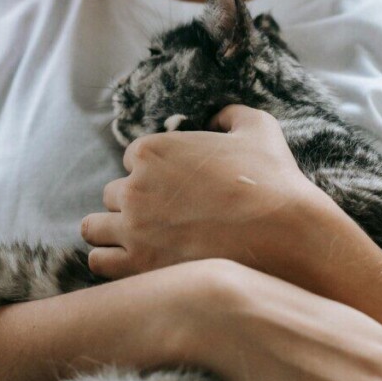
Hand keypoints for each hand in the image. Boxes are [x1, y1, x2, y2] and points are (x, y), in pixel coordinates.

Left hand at [81, 105, 317, 280]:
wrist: (287, 236)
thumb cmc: (272, 180)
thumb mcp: (257, 128)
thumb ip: (230, 114)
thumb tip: (217, 118)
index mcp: (152, 151)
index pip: (132, 159)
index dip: (154, 173)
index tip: (175, 188)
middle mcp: (134, 188)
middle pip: (113, 193)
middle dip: (134, 203)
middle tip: (164, 218)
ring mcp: (132, 229)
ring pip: (94, 227)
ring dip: (112, 230)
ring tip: (140, 241)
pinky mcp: (137, 266)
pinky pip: (99, 261)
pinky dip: (111, 260)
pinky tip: (136, 263)